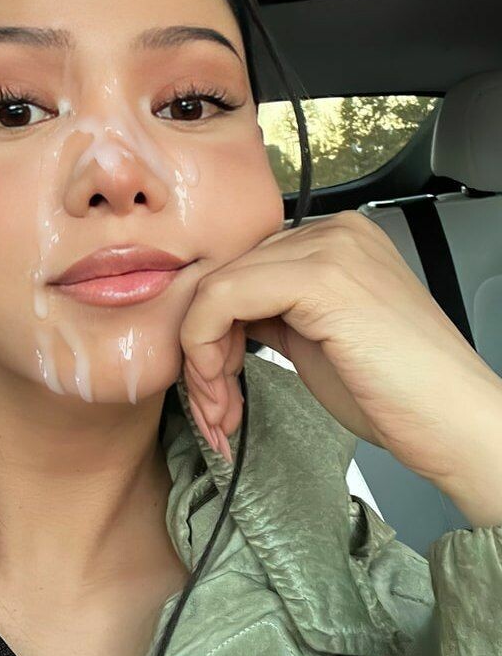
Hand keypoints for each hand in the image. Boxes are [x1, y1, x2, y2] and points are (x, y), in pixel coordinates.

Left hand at [180, 210, 501, 511]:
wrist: (454, 424)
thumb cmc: (400, 393)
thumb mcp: (318, 339)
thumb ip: (275, 313)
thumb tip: (225, 316)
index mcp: (339, 239)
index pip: (245, 265)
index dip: (215, 324)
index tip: (215, 377)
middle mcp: (335, 231)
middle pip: (228, 272)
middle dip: (204, 340)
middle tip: (212, 397)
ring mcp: (330, 248)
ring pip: (218, 284)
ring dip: (201, 350)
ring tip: (219, 402)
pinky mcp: (321, 277)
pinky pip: (223, 297)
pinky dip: (204, 343)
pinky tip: (221, 384)